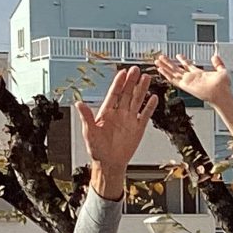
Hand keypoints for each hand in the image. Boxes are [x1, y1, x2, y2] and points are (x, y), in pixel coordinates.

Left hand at [80, 65, 157, 194]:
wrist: (109, 163)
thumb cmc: (97, 149)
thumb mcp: (89, 132)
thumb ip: (86, 117)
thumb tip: (78, 104)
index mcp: (106, 112)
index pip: (114, 94)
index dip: (118, 83)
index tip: (123, 73)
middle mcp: (119, 113)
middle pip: (127, 94)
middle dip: (132, 82)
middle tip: (136, 70)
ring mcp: (129, 119)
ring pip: (137, 101)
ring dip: (142, 90)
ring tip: (146, 78)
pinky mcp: (138, 128)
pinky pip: (145, 114)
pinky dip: (150, 106)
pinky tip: (153, 98)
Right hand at [150, 51, 232, 106]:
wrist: (222, 94)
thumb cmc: (224, 87)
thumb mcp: (222, 71)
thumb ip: (218, 63)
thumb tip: (215, 56)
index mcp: (199, 74)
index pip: (188, 66)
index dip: (182, 60)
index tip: (177, 55)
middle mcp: (192, 78)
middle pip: (177, 69)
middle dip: (169, 63)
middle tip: (162, 57)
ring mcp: (188, 81)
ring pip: (173, 73)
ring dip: (165, 66)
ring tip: (157, 61)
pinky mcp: (185, 85)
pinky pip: (173, 79)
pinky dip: (166, 74)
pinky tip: (160, 69)